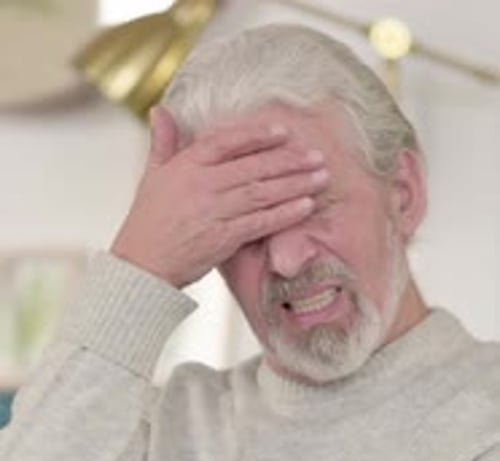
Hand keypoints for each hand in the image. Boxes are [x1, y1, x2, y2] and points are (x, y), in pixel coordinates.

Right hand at [111, 106, 327, 287]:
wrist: (141, 265)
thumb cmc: (147, 222)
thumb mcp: (151, 176)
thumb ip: (162, 142)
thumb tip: (159, 110)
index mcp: (186, 166)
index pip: (227, 141)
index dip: (258, 135)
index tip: (284, 131)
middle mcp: (202, 185)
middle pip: (253, 167)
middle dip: (289, 160)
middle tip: (317, 156)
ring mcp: (213, 212)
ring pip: (261, 192)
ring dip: (295, 184)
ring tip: (321, 177)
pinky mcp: (223, 239)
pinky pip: (260, 222)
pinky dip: (284, 214)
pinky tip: (306, 206)